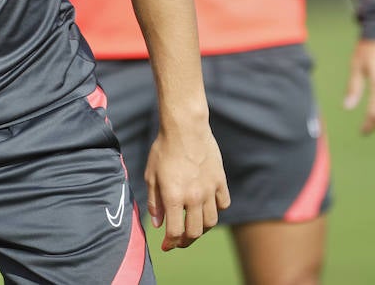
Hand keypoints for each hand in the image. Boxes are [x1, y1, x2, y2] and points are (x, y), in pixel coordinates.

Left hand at [144, 119, 230, 250]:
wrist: (185, 127)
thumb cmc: (163, 149)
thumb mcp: (151, 175)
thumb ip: (154, 202)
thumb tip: (158, 224)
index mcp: (174, 196)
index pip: (175, 232)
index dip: (170, 243)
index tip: (166, 246)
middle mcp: (193, 197)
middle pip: (195, 232)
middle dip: (185, 241)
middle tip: (178, 241)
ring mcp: (209, 189)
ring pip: (211, 221)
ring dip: (201, 228)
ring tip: (192, 225)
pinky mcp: (220, 180)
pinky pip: (223, 204)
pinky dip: (216, 209)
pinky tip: (207, 206)